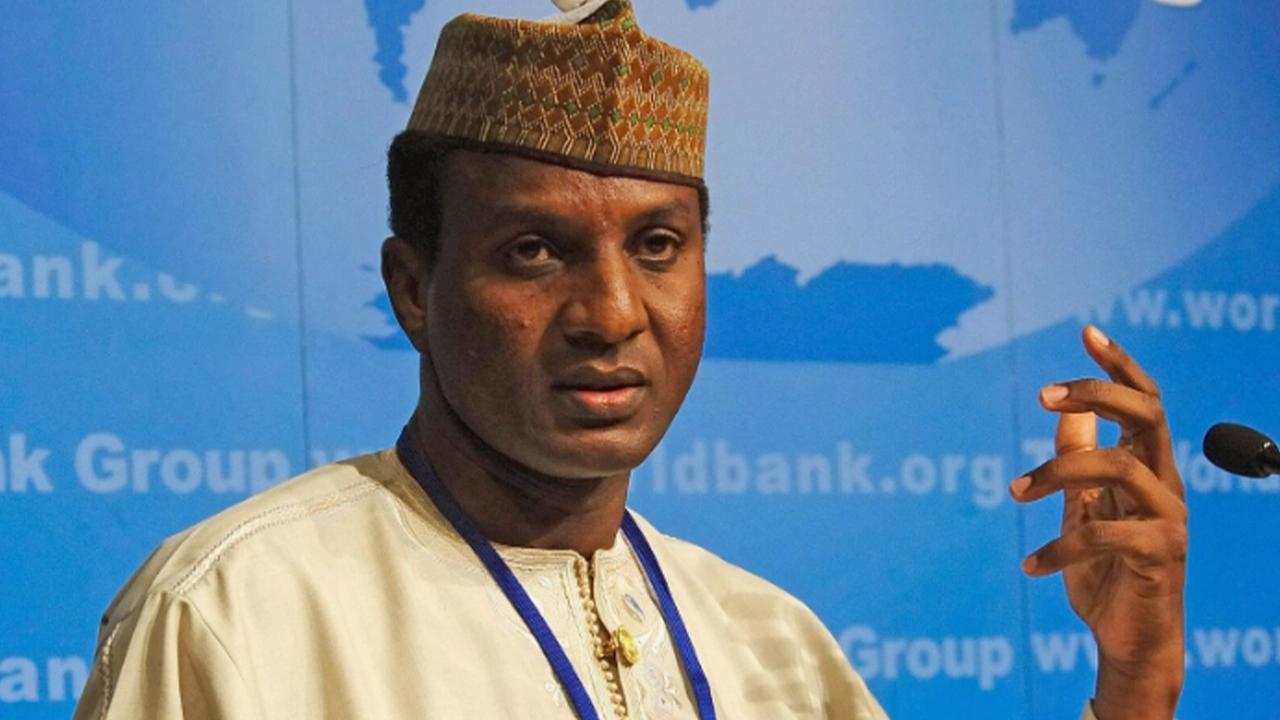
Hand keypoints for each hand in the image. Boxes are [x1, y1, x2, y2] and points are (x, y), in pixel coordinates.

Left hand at [1010, 326, 1186, 719]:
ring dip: (1058, 473)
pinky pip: (1107, 534)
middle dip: (1097, 394)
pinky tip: (1031, 564)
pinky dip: (1061, 545)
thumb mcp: (1084, 508)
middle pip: (1148, 415)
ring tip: (1015, 492)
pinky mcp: (1161, 556)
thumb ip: (1078, 461)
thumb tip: (1062, 414)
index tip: (1086, 330)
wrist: (1127, 637)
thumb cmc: (1105, 570)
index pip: (1144, 401)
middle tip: (1045, 396)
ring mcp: (1169, 519)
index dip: (1119, 364)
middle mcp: (1165, 483)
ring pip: (1120, 467)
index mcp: (1147, 466)